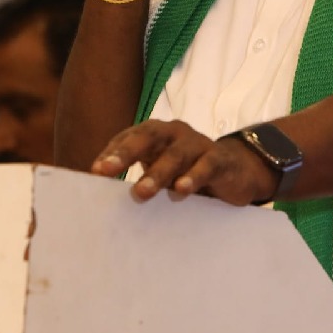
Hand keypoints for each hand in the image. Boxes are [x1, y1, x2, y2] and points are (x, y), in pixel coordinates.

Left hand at [91, 119, 278, 205]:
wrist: (237, 170)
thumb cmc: (188, 172)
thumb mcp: (162, 173)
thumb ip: (139, 178)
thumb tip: (102, 199)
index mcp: (156, 134)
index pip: (129, 137)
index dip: (112, 151)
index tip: (95, 171)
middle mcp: (174, 133)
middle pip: (148, 137)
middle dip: (126, 153)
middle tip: (107, 170)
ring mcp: (198, 144)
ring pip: (175, 154)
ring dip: (157, 172)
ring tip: (142, 191)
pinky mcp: (220, 159)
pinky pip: (206, 165)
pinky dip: (193, 176)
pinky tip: (182, 190)